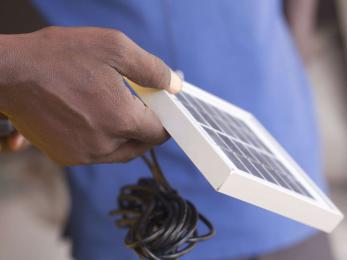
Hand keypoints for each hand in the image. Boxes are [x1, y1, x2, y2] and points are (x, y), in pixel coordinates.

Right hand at [0, 27, 181, 164]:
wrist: (8, 73)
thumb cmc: (59, 56)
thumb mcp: (114, 48)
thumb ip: (151, 69)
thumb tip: (174, 85)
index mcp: (121, 119)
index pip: (159, 132)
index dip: (167, 122)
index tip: (166, 113)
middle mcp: (104, 144)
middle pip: (141, 146)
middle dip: (147, 131)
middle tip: (145, 112)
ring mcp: (83, 154)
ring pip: (120, 153)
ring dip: (126, 137)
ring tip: (118, 112)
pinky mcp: (65, 156)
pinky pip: (97, 154)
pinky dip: (104, 141)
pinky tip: (96, 120)